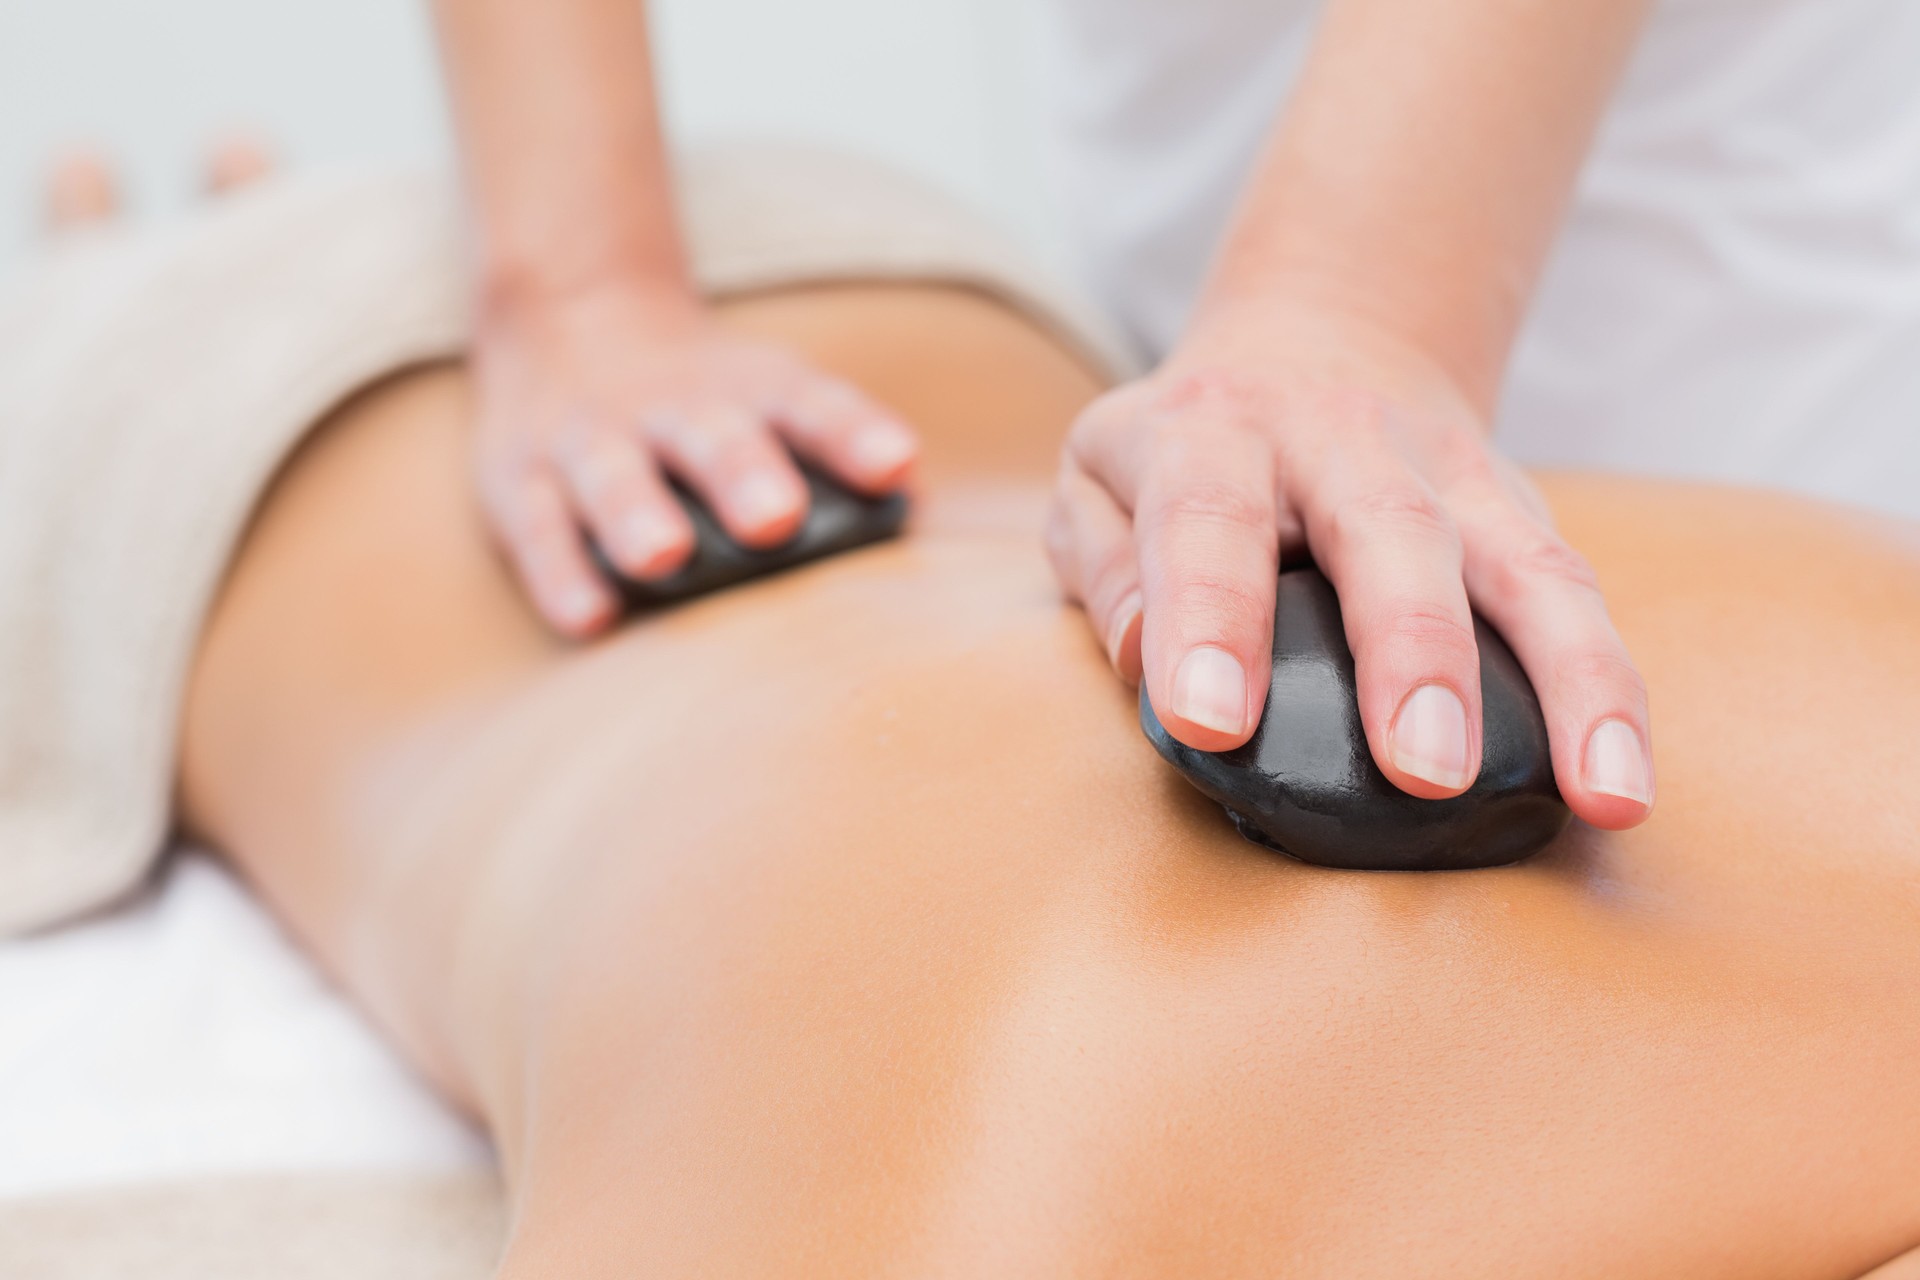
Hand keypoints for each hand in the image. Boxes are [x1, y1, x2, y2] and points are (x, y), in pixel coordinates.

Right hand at [472, 281, 917, 635]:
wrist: (568, 318)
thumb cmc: (706, 399)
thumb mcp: (770, 394)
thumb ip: (833, 445)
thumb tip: (910, 501)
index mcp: (748, 390)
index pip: (810, 406)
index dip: (852, 435)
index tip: (895, 465)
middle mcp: (671, 410)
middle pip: (709, 436)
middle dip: (741, 474)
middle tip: (777, 518)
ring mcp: (590, 440)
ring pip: (611, 474)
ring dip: (637, 515)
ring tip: (663, 557)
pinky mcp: (519, 481)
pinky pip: (539, 529)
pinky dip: (562, 574)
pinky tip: (590, 618)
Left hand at [1047, 304, 1653, 828]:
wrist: (1318, 342)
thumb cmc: (1184, 453)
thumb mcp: (1098, 478)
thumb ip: (1106, 568)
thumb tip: (1143, 662)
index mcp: (1214, 431)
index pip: (1208, 519)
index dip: (1208, 618)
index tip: (1208, 721)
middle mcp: (1342, 441)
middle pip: (1391, 531)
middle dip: (1413, 649)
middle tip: (1423, 770)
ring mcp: (1451, 473)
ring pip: (1527, 565)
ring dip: (1570, 679)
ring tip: (1600, 791)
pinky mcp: (1521, 514)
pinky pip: (1576, 596)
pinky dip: (1611, 688)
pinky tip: (1624, 780)